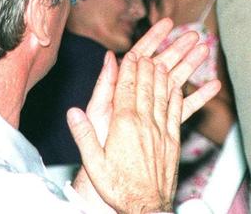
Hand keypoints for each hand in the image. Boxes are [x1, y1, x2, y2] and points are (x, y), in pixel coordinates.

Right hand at [70, 54, 180, 213]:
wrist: (146, 207)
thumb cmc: (118, 188)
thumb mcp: (93, 163)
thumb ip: (84, 135)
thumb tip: (73, 113)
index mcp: (124, 125)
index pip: (126, 88)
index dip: (128, 69)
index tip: (129, 54)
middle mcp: (145, 123)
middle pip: (147, 86)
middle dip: (147, 65)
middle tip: (147, 51)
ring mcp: (162, 131)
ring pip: (164, 95)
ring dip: (164, 75)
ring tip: (163, 60)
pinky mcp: (173, 141)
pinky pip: (177, 112)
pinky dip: (177, 96)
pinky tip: (177, 88)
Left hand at [80, 17, 220, 146]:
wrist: (114, 187)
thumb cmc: (100, 153)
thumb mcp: (99, 117)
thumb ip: (104, 88)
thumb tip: (109, 58)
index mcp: (123, 94)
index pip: (139, 59)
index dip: (153, 40)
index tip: (167, 24)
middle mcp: (139, 101)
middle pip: (161, 67)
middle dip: (177, 48)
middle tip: (194, 33)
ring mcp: (154, 113)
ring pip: (175, 84)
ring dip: (191, 67)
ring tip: (206, 50)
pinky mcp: (165, 128)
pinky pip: (183, 109)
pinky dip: (198, 97)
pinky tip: (213, 86)